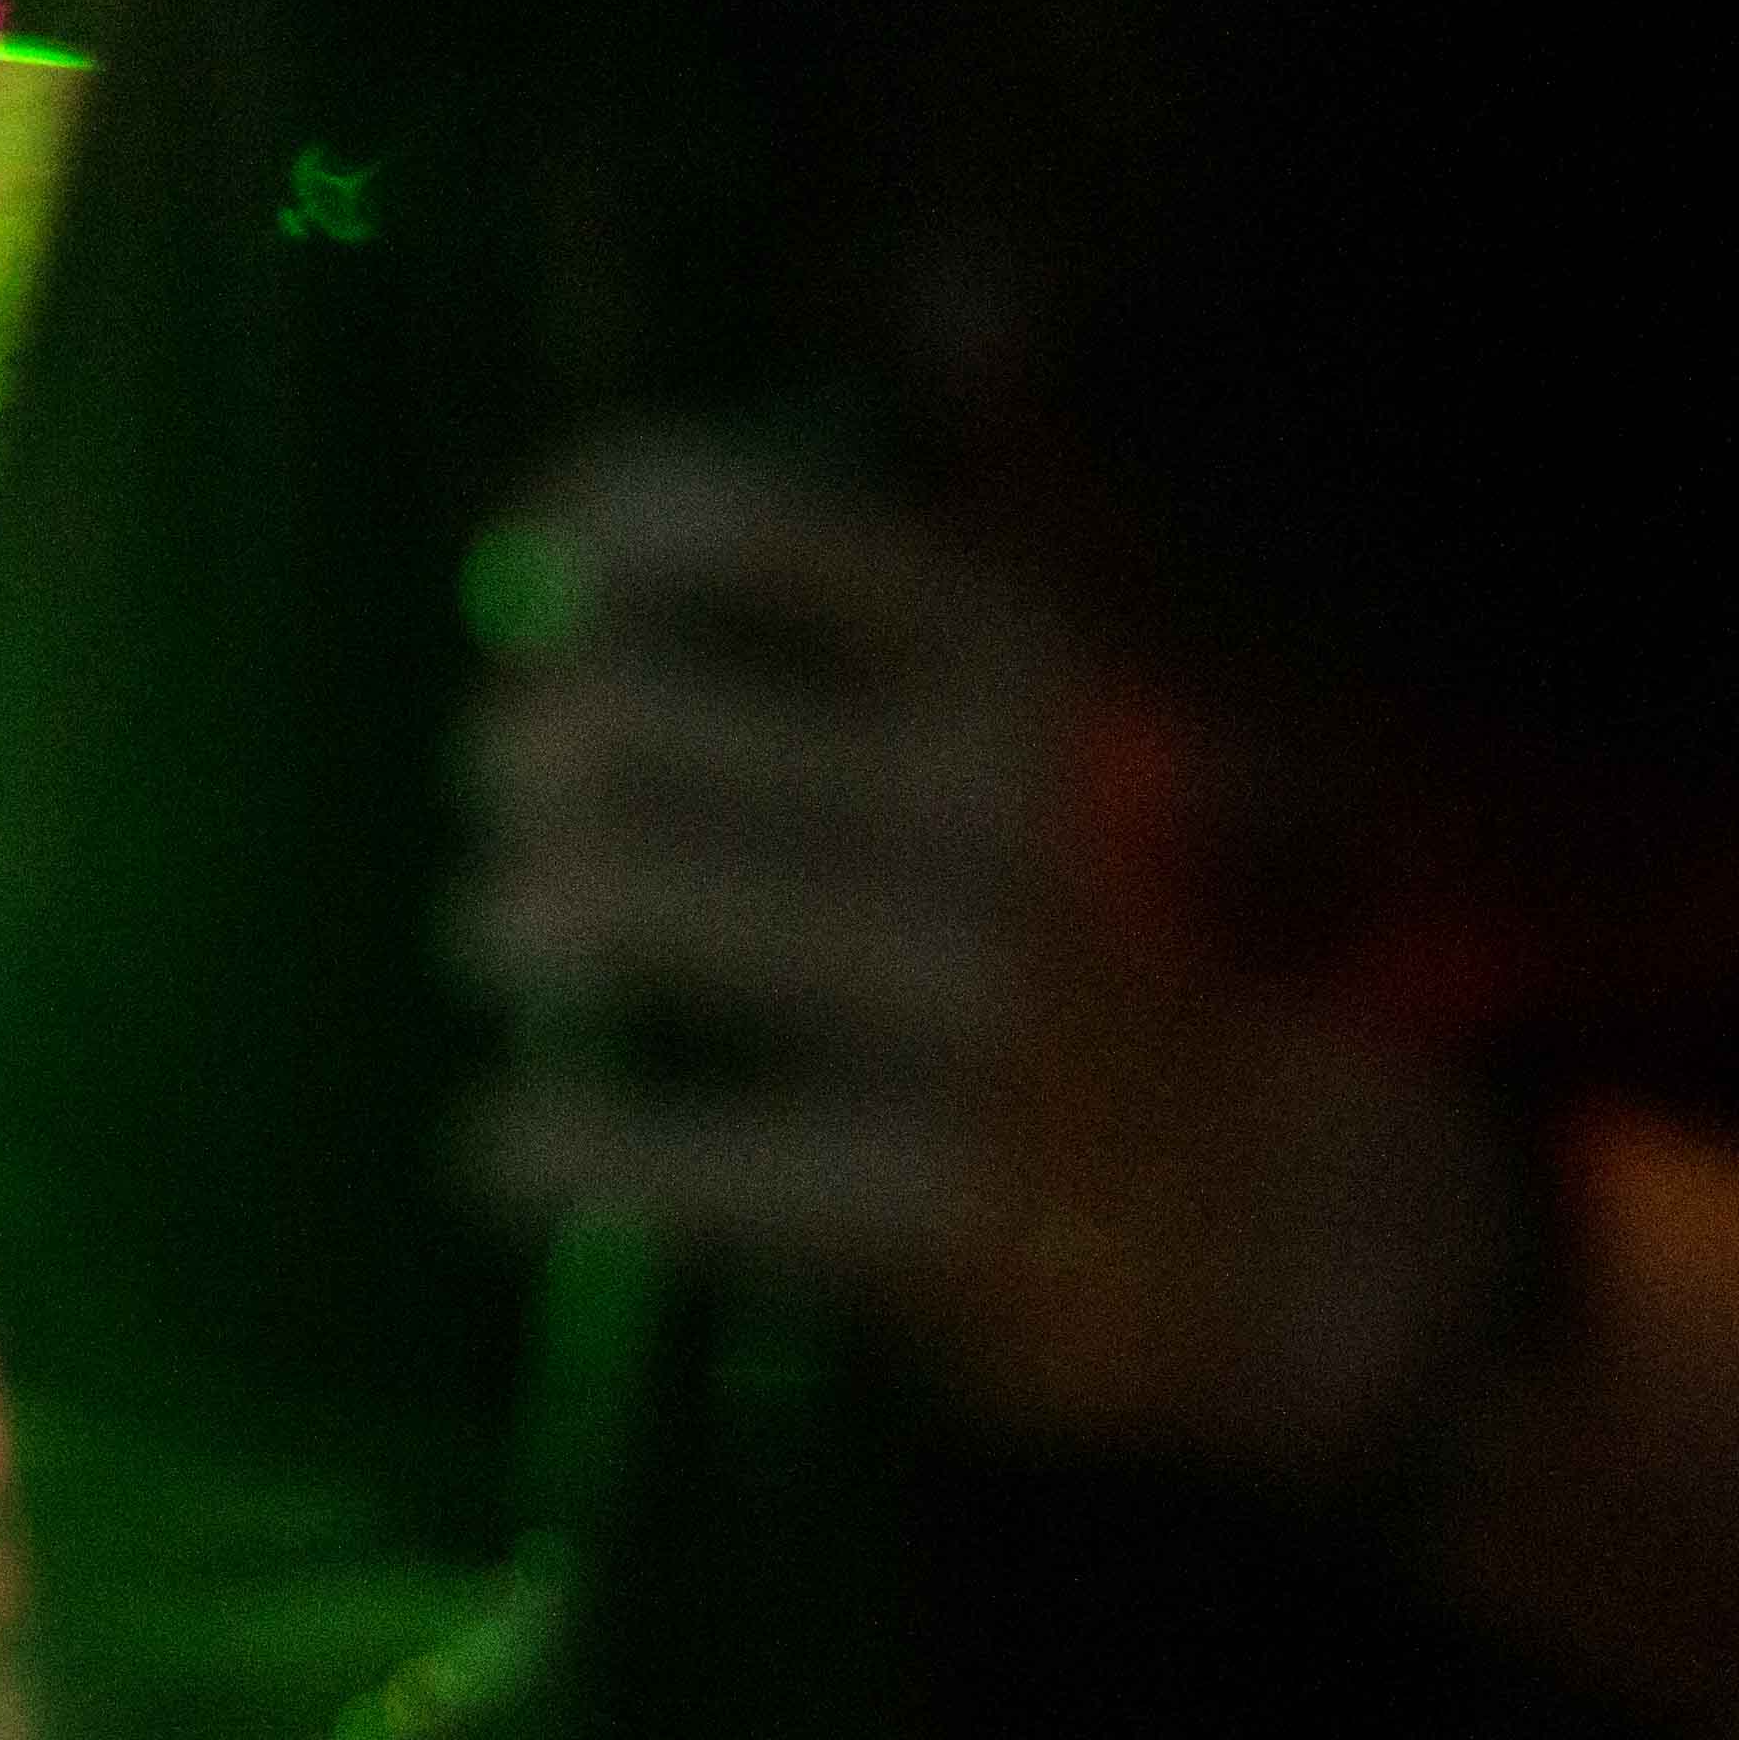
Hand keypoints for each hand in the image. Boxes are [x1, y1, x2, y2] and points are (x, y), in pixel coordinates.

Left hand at [459, 438, 1538, 1459]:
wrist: (1242, 1206)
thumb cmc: (1019, 937)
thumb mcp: (965, 749)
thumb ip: (781, 634)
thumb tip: (528, 538)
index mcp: (1004, 671)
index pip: (746, 533)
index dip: (593, 542)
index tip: (536, 583)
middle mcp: (993, 814)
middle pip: (625, 726)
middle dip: (530, 750)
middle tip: (508, 779)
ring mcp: (972, 1003)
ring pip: (630, 904)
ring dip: (516, 909)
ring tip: (496, 926)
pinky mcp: (935, 1193)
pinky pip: (666, 1144)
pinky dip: (551, 1138)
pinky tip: (505, 1145)